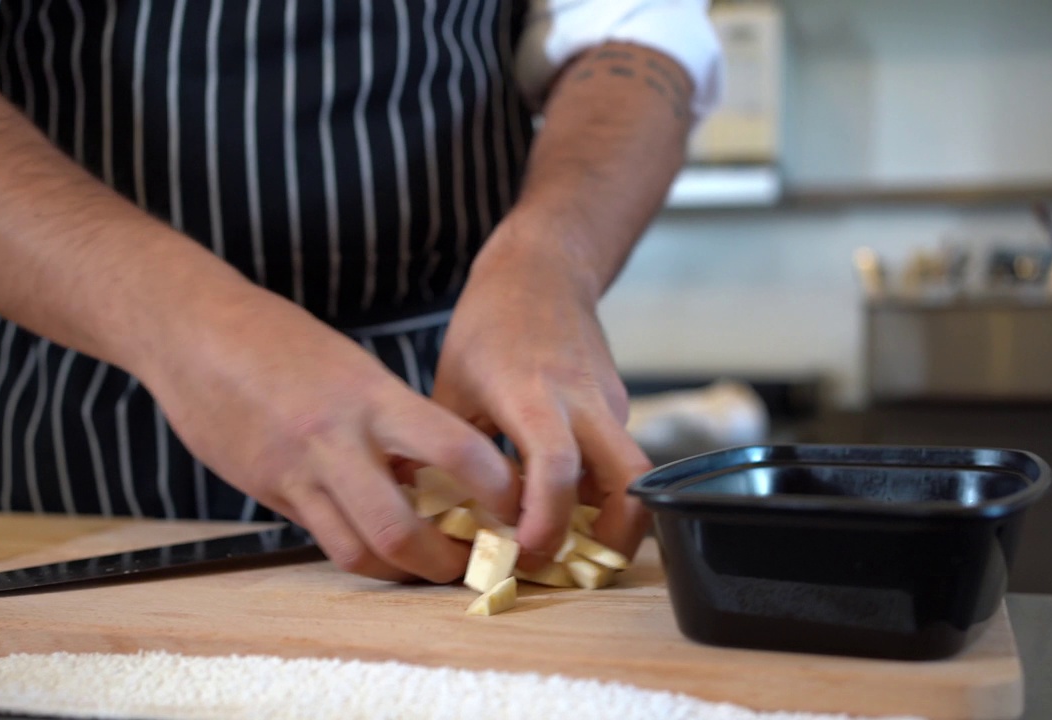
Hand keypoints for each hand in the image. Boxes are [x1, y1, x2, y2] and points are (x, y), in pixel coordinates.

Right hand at [135, 285, 518, 582]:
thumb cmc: (283, 343)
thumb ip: (395, 422)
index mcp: (374, 396)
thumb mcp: (356, 370)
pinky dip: (359, 552)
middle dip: (449, 561)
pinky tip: (377, 545)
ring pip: (359, 549)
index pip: (457, 451)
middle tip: (478, 565)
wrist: (193, 332)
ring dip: (404, 571)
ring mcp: (298, 471)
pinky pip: (323, 539)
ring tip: (432, 568)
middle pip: (402, 528)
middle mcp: (338, 438)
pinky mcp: (268, 490)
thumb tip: (432, 476)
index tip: (518, 510)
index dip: (498, 491)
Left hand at [432, 219, 651, 567]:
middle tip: (569, 571)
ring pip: (630, 477)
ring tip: (567, 551)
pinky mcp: (618, 408)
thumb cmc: (490, 324)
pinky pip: (616, 462)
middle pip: (629, 482)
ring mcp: (610, 404)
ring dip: (611, 522)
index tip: (524, 553)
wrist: (545, 270)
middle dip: (613, 539)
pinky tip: (563, 509)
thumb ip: (447, 449)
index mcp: (533, 393)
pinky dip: (598, 494)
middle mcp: (584, 401)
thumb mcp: (452, 383)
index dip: (547, 519)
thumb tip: (421, 514)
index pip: (555, 465)